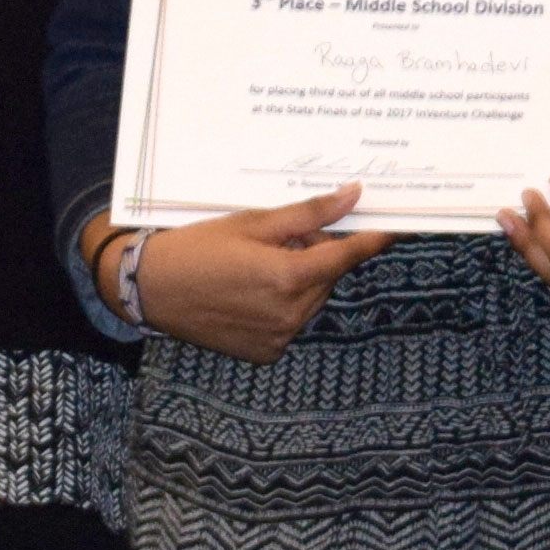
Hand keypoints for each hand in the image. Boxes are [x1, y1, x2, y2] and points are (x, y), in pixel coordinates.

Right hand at [125, 188, 394, 362]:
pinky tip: (251, 287)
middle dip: (319, 251)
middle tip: (290, 232)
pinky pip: (290, 321)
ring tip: (261, 259)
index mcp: (289, 277)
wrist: (150, 289)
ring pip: (310, 298)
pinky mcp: (264, 353)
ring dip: (301, 277)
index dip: (375, 239)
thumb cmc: (199, 247)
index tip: (399, 227)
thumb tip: (352, 196)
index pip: (347, 255)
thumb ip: (307, 214)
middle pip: (327, 275)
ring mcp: (278, 338)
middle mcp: (290, 314)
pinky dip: (283, 302)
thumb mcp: (253, 222)